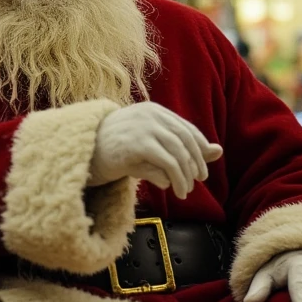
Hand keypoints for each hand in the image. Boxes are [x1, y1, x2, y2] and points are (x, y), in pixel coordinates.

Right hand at [89, 102, 222, 198]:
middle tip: (199, 181)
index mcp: (153, 110)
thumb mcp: (149, 144)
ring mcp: (143, 128)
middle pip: (185, 140)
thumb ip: (180, 145)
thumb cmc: (115, 149)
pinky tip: (174, 189)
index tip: (201, 170)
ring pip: (178, 153)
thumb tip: (219, 151)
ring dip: (186, 175)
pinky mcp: (137, 144)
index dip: (199, 150)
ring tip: (185, 191)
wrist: (82, 152)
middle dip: (196, 163)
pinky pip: (167, 163)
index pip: (186, 129)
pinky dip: (175, 179)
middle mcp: (150, 115)